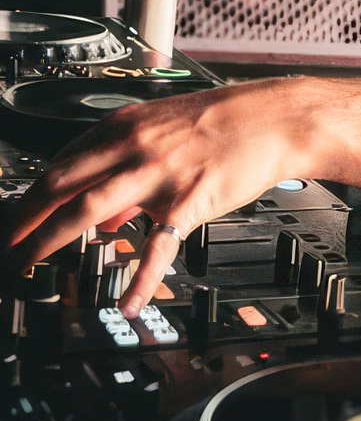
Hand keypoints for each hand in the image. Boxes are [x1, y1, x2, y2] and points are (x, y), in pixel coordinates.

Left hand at [3, 78, 312, 318]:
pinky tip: (125, 302)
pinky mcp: (189, 199)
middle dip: (24, 220)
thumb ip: (128, 168)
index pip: (61, 163)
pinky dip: (139, 278)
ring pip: (89, 208)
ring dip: (49, 239)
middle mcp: (135, 147)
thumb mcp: (166, 134)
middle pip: (61, 184)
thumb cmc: (225, 123)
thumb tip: (103, 217)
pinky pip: (159, 244)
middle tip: (7, 248)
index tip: (14, 220)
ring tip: (28, 266)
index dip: (29, 196)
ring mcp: (160, 174)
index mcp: (126, 127)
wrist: (274, 118)